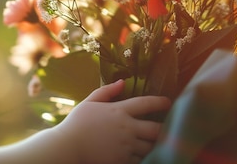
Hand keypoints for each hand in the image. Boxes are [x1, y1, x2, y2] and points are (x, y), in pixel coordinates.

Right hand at [54, 80, 170, 163]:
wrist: (68, 147)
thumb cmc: (76, 124)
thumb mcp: (89, 102)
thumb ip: (106, 91)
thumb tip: (122, 82)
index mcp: (119, 111)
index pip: (146, 103)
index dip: (160, 102)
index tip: (168, 102)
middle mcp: (127, 127)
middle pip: (156, 129)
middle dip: (164, 129)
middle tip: (167, 129)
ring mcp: (126, 145)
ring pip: (150, 147)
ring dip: (153, 145)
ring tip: (155, 143)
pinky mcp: (123, 160)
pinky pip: (141, 160)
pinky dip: (143, 158)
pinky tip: (142, 155)